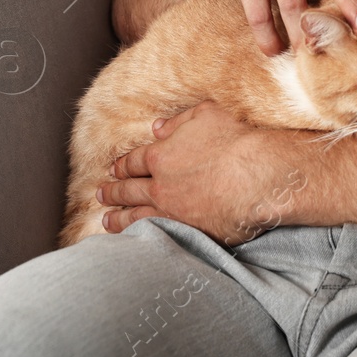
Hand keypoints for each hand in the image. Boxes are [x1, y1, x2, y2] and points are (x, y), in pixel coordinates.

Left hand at [96, 101, 313, 244]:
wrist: (256, 175)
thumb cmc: (235, 140)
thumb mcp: (206, 115)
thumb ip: (178, 121)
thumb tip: (158, 127)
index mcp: (162, 155)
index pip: (134, 161)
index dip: (122, 166)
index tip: (113, 169)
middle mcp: (160, 185)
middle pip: (129, 190)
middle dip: (113, 192)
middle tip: (100, 195)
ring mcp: (172, 211)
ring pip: (137, 216)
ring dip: (119, 219)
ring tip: (106, 222)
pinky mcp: (188, 232)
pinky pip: (157, 236)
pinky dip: (142, 237)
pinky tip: (136, 240)